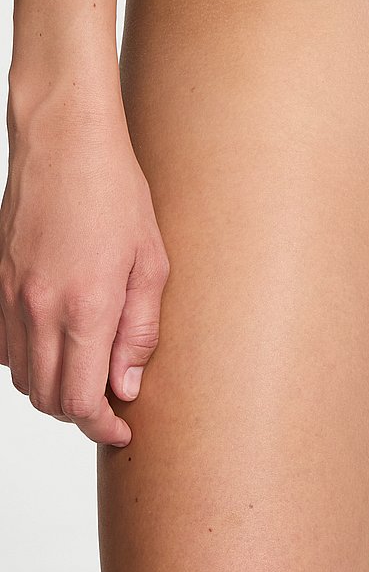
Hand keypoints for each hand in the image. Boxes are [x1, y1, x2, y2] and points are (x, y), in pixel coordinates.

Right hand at [0, 96, 169, 447]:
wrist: (63, 142)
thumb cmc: (115, 190)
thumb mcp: (151, 259)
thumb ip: (139, 329)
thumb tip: (126, 384)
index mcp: (85, 306)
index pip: (81, 400)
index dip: (103, 426)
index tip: (123, 430)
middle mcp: (39, 309)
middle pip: (49, 398)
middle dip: (81, 413)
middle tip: (112, 404)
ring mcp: (10, 297)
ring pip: (23, 377)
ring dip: (54, 388)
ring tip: (89, 374)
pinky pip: (5, 346)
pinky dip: (28, 360)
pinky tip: (57, 342)